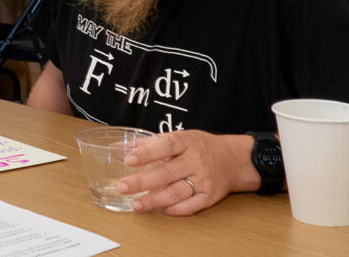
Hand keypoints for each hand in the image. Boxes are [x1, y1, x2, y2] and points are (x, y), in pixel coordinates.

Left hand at [117, 131, 257, 215]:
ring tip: (136, 204)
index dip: (147, 153)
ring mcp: (204, 180)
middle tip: (122, 186)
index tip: (128, 159)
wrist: (233, 160)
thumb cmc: (198, 147)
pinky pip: (191, 206)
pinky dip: (175, 209)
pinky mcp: (210, 196)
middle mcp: (195, 161)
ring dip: (155, 200)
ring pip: (177, 192)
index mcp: (186, 142)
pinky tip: (160, 210)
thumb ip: (146, 144)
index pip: (165, 146)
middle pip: (167, 173)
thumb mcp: (177, 138)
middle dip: (143, 181)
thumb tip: (114, 149)